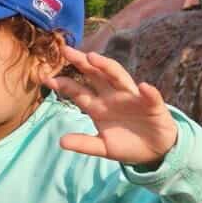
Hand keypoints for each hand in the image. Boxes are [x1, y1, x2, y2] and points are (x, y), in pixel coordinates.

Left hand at [49, 47, 177, 167]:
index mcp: (99, 106)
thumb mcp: (103, 147)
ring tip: (94, 58)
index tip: (47, 79)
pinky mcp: (153, 106)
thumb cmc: (127, 143)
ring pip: (118, 77)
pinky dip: (149, 92)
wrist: (155, 151)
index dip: (64, 84)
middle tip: (66, 51)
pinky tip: (143, 87)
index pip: (78, 91)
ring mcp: (132, 98)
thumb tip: (61, 142)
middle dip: (81, 63)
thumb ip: (84, 144)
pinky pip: (151, 97)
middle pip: (95, 75)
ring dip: (107, 67)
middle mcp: (113, 96)